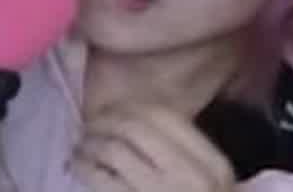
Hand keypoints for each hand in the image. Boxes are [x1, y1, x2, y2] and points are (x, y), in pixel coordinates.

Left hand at [72, 103, 234, 191]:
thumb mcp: (206, 186)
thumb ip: (184, 156)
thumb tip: (134, 119)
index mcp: (213, 165)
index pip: (166, 117)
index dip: (134, 107)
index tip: (116, 109)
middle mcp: (193, 178)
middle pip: (137, 129)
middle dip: (108, 121)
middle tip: (91, 124)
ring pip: (116, 151)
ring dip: (92, 143)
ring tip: (82, 144)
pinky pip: (103, 180)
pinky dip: (85, 166)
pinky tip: (79, 164)